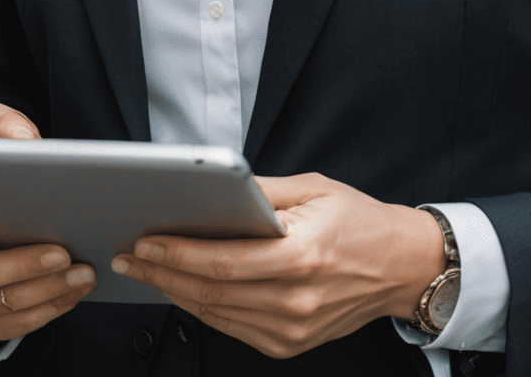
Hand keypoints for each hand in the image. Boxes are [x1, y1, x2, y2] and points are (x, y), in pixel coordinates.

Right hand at [0, 104, 95, 340]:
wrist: (1, 195)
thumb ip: (1, 123)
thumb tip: (23, 141)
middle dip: (27, 268)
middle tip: (65, 254)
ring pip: (4, 307)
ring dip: (46, 293)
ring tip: (83, 273)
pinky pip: (15, 327)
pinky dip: (47, 311)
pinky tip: (74, 292)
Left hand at [110, 173, 443, 357]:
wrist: (401, 266)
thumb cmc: (358, 220)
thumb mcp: (313, 189)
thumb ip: (262, 191)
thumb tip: (215, 185)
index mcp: (301, 256)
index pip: (223, 260)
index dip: (178, 252)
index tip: (144, 240)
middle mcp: (295, 299)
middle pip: (211, 291)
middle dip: (162, 272)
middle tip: (128, 256)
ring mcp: (292, 329)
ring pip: (216, 314)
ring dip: (175, 292)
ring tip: (146, 270)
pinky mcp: (289, 345)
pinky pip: (233, 327)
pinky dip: (203, 309)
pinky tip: (183, 289)